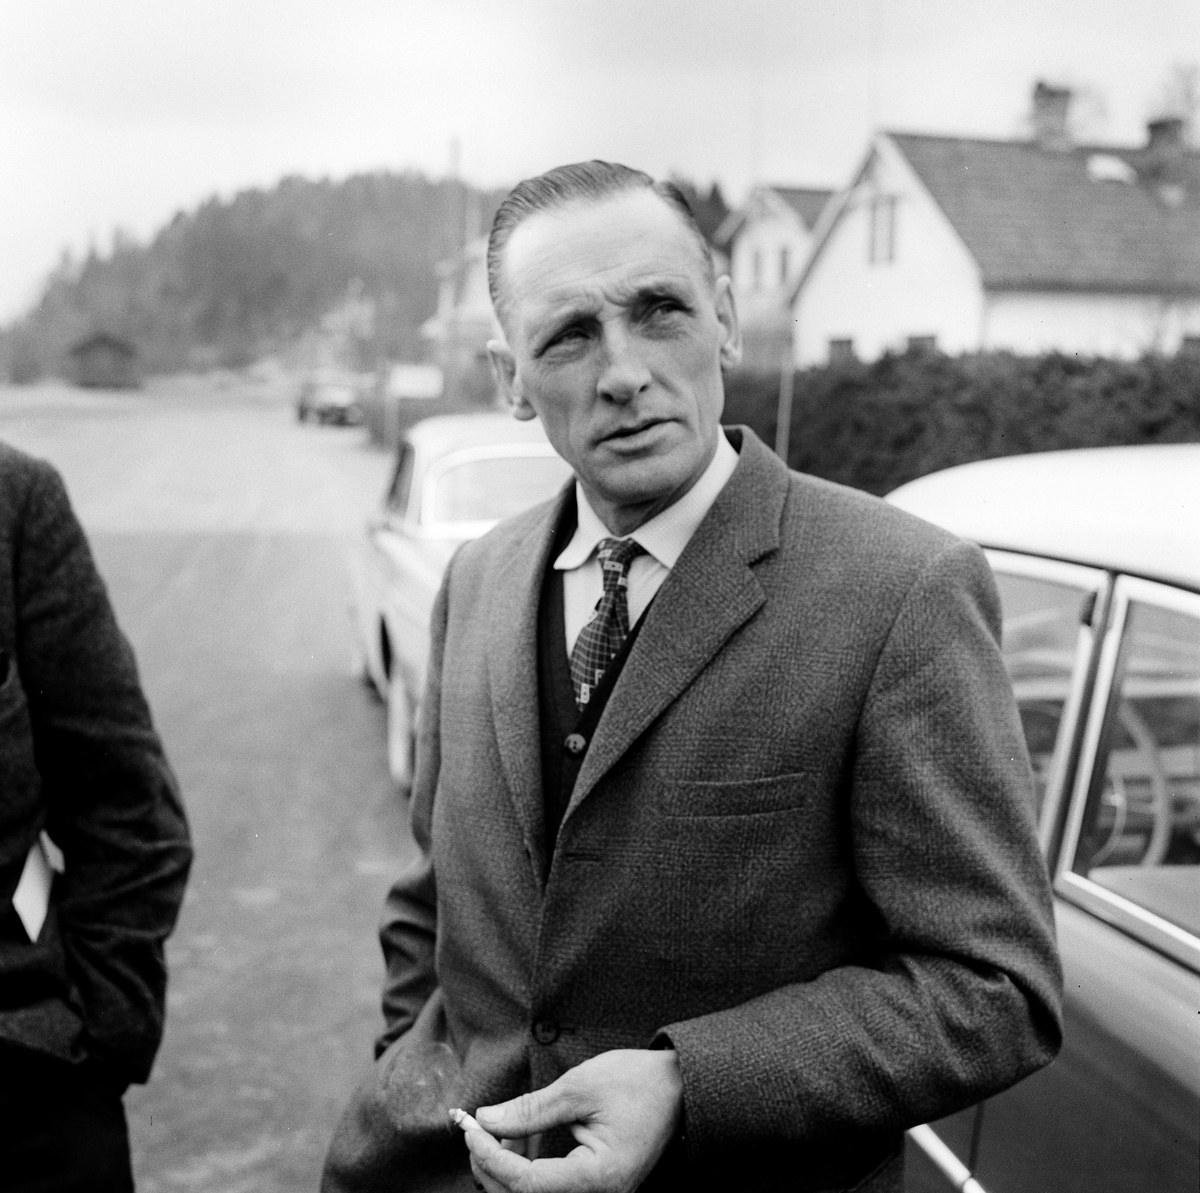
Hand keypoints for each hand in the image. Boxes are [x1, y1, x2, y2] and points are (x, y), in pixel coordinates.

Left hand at [461, 1048, 682, 1192]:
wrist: (678, 1086)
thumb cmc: (637, 1082)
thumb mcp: (580, 1086)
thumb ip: (531, 1110)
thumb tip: (487, 1120)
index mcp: (599, 1178)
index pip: (526, 1184)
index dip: (490, 1156)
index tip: (469, 1126)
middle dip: (490, 1166)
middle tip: (474, 1127)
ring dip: (505, 1169)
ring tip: (496, 1129)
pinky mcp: (595, 1187)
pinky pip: (549, 1189)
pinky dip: (525, 1168)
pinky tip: (519, 1140)